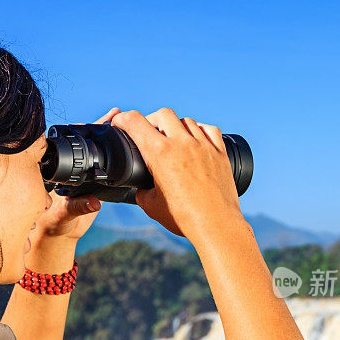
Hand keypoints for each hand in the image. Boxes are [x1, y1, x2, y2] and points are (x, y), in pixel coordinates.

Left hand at [32, 107, 120, 241]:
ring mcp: (83, 174)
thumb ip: (78, 208)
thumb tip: (95, 203)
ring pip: (96, 151)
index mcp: (57, 171)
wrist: (61, 233)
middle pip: (85, 143)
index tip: (95, 123)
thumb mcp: (63, 215)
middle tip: (114, 113)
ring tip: (120, 118)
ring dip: (109, 135)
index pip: (70, 147)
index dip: (82, 132)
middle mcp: (70, 168)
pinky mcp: (94, 182)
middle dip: (100, 126)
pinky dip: (115, 153)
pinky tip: (126, 141)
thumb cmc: (53, 223)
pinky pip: (104, 165)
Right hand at [109, 107, 242, 238]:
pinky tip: (196, 140)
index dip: (122, 119)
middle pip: (163, 114)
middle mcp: (182, 143)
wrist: (215, 225)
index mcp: (160, 153)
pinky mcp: (220, 153)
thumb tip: (141, 189)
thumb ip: (142, 192)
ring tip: (172, 140)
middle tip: (148, 132)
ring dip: (175, 126)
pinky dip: (199, 130)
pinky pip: (209, 130)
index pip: (135, 122)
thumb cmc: (183, 218)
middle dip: (151, 120)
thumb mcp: (151, 206)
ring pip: (186, 120)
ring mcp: (203, 146)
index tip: (119, 123)